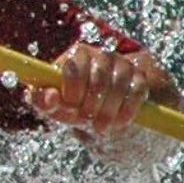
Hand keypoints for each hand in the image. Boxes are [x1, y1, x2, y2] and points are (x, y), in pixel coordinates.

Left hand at [35, 42, 176, 134]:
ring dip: (108, 110)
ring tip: (100, 127)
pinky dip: (127, 110)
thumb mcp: (56, 107)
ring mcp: (123, 64)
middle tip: (86, 120)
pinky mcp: (140, 77)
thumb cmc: (76, 107)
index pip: (74, 66)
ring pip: (118, 84)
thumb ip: (43, 102)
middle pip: (98, 75)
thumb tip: (48, 97)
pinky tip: (120, 123)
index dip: (73, 88)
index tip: (71, 106)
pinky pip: (136, 91)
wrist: (107, 116)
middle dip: (91, 103)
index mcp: (75, 57)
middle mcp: (100, 55)